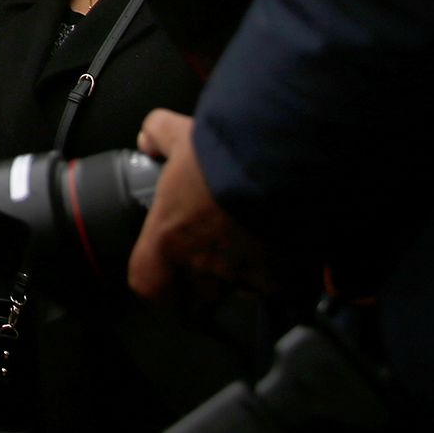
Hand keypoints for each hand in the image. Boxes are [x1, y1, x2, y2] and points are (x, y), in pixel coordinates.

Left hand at [129, 110, 265, 300]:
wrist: (278, 161)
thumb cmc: (223, 153)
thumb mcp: (181, 134)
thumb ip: (158, 135)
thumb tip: (149, 138)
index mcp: (169, 236)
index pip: (146, 283)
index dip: (155, 282)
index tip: (164, 274)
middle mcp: (202, 263)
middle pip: (196, 297)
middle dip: (205, 284)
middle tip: (216, 257)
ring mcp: (242, 273)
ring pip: (240, 292)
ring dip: (244, 277)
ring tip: (255, 248)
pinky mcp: (280, 274)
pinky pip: (278, 286)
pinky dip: (281, 273)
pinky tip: (287, 251)